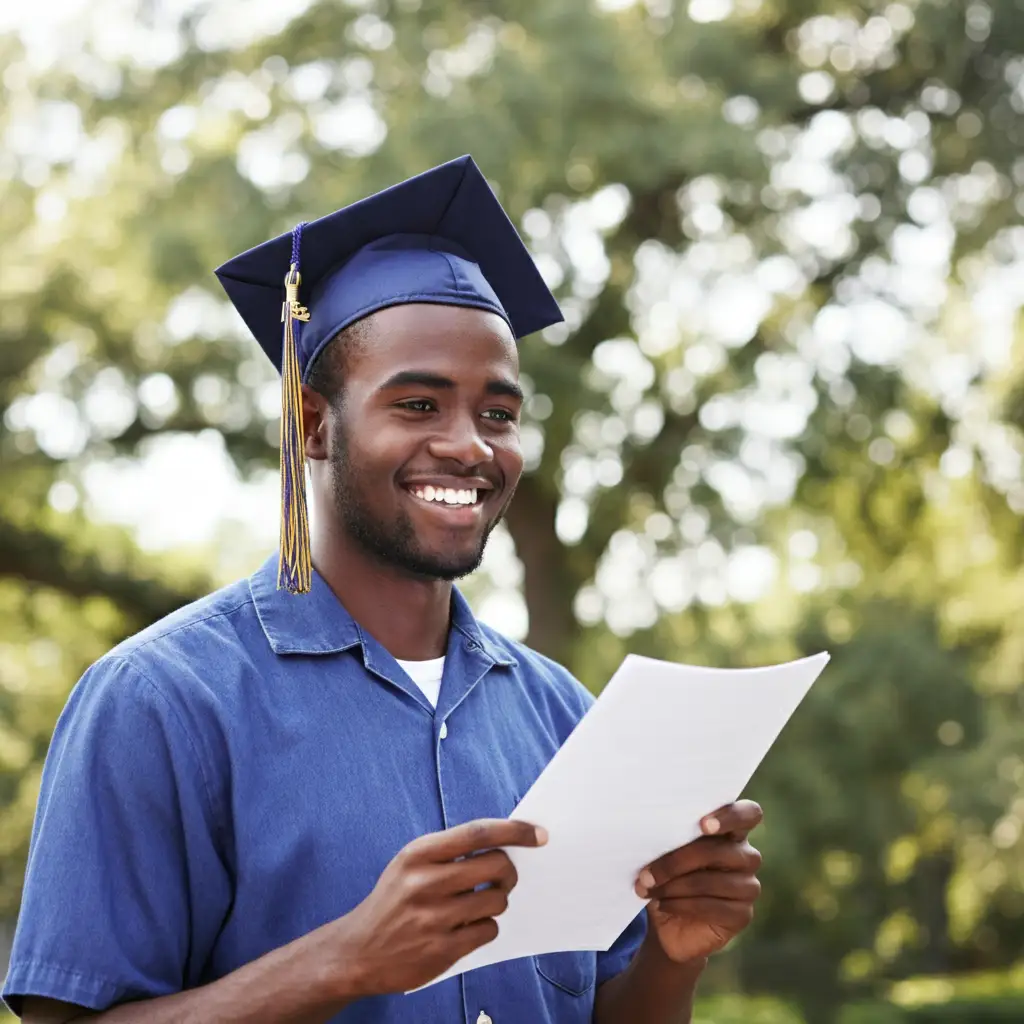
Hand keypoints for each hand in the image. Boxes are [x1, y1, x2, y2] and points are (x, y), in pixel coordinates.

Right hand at [330, 818, 546, 996]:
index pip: (478, 833)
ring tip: (479, 904)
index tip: (538, 834)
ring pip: (497, 899)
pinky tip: (468, 927)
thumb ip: (449, 851)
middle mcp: (425, 883)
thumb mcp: (409, 863)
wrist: (357, 952)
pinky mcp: (442, 950)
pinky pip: (488, 930)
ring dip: (497, 900)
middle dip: (509, 871)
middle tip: (505, 876)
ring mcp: (434, 918)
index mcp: (418, 854)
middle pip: (496, 865)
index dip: (514, 831)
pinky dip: (486, 926)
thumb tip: (503, 843)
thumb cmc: (393, 900)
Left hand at [634, 801, 762, 963]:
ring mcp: (748, 886)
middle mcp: (746, 856)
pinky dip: (681, 904)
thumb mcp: (666, 852)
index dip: (731, 816)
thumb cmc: (667, 875)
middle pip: (718, 850)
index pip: (749, 813)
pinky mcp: (742, 915)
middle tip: (647, 872)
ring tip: (648, 889)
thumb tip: (651, 828)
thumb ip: (671, 835)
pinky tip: (662, 904)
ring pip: (711, 881)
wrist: (668, 924)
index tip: (703, 824)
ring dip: (673, 886)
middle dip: (677, 861)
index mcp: (732, 830)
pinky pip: (712, 907)